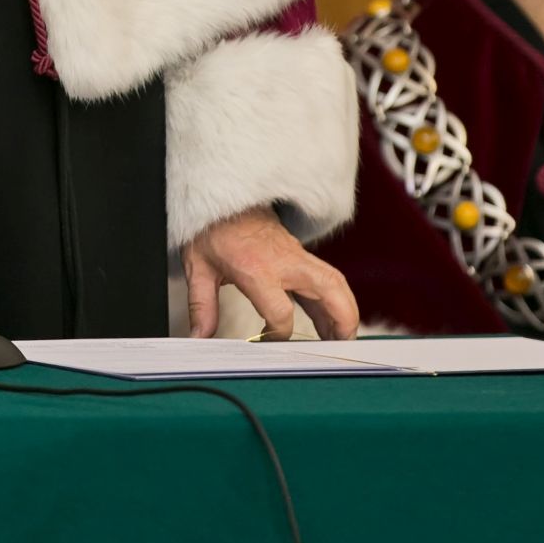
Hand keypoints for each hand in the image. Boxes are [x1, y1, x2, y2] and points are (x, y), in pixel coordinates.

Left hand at [183, 205, 358, 340]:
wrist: (223, 195)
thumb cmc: (213, 230)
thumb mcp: (199, 268)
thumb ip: (202, 306)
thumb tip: (197, 337)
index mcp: (257, 269)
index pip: (281, 313)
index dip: (279, 336)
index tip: (269, 345)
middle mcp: (285, 262)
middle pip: (328, 290)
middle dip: (341, 320)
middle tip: (340, 347)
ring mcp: (297, 256)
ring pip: (336, 281)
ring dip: (346, 310)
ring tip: (343, 339)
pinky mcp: (301, 254)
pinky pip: (328, 277)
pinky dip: (337, 300)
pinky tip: (331, 321)